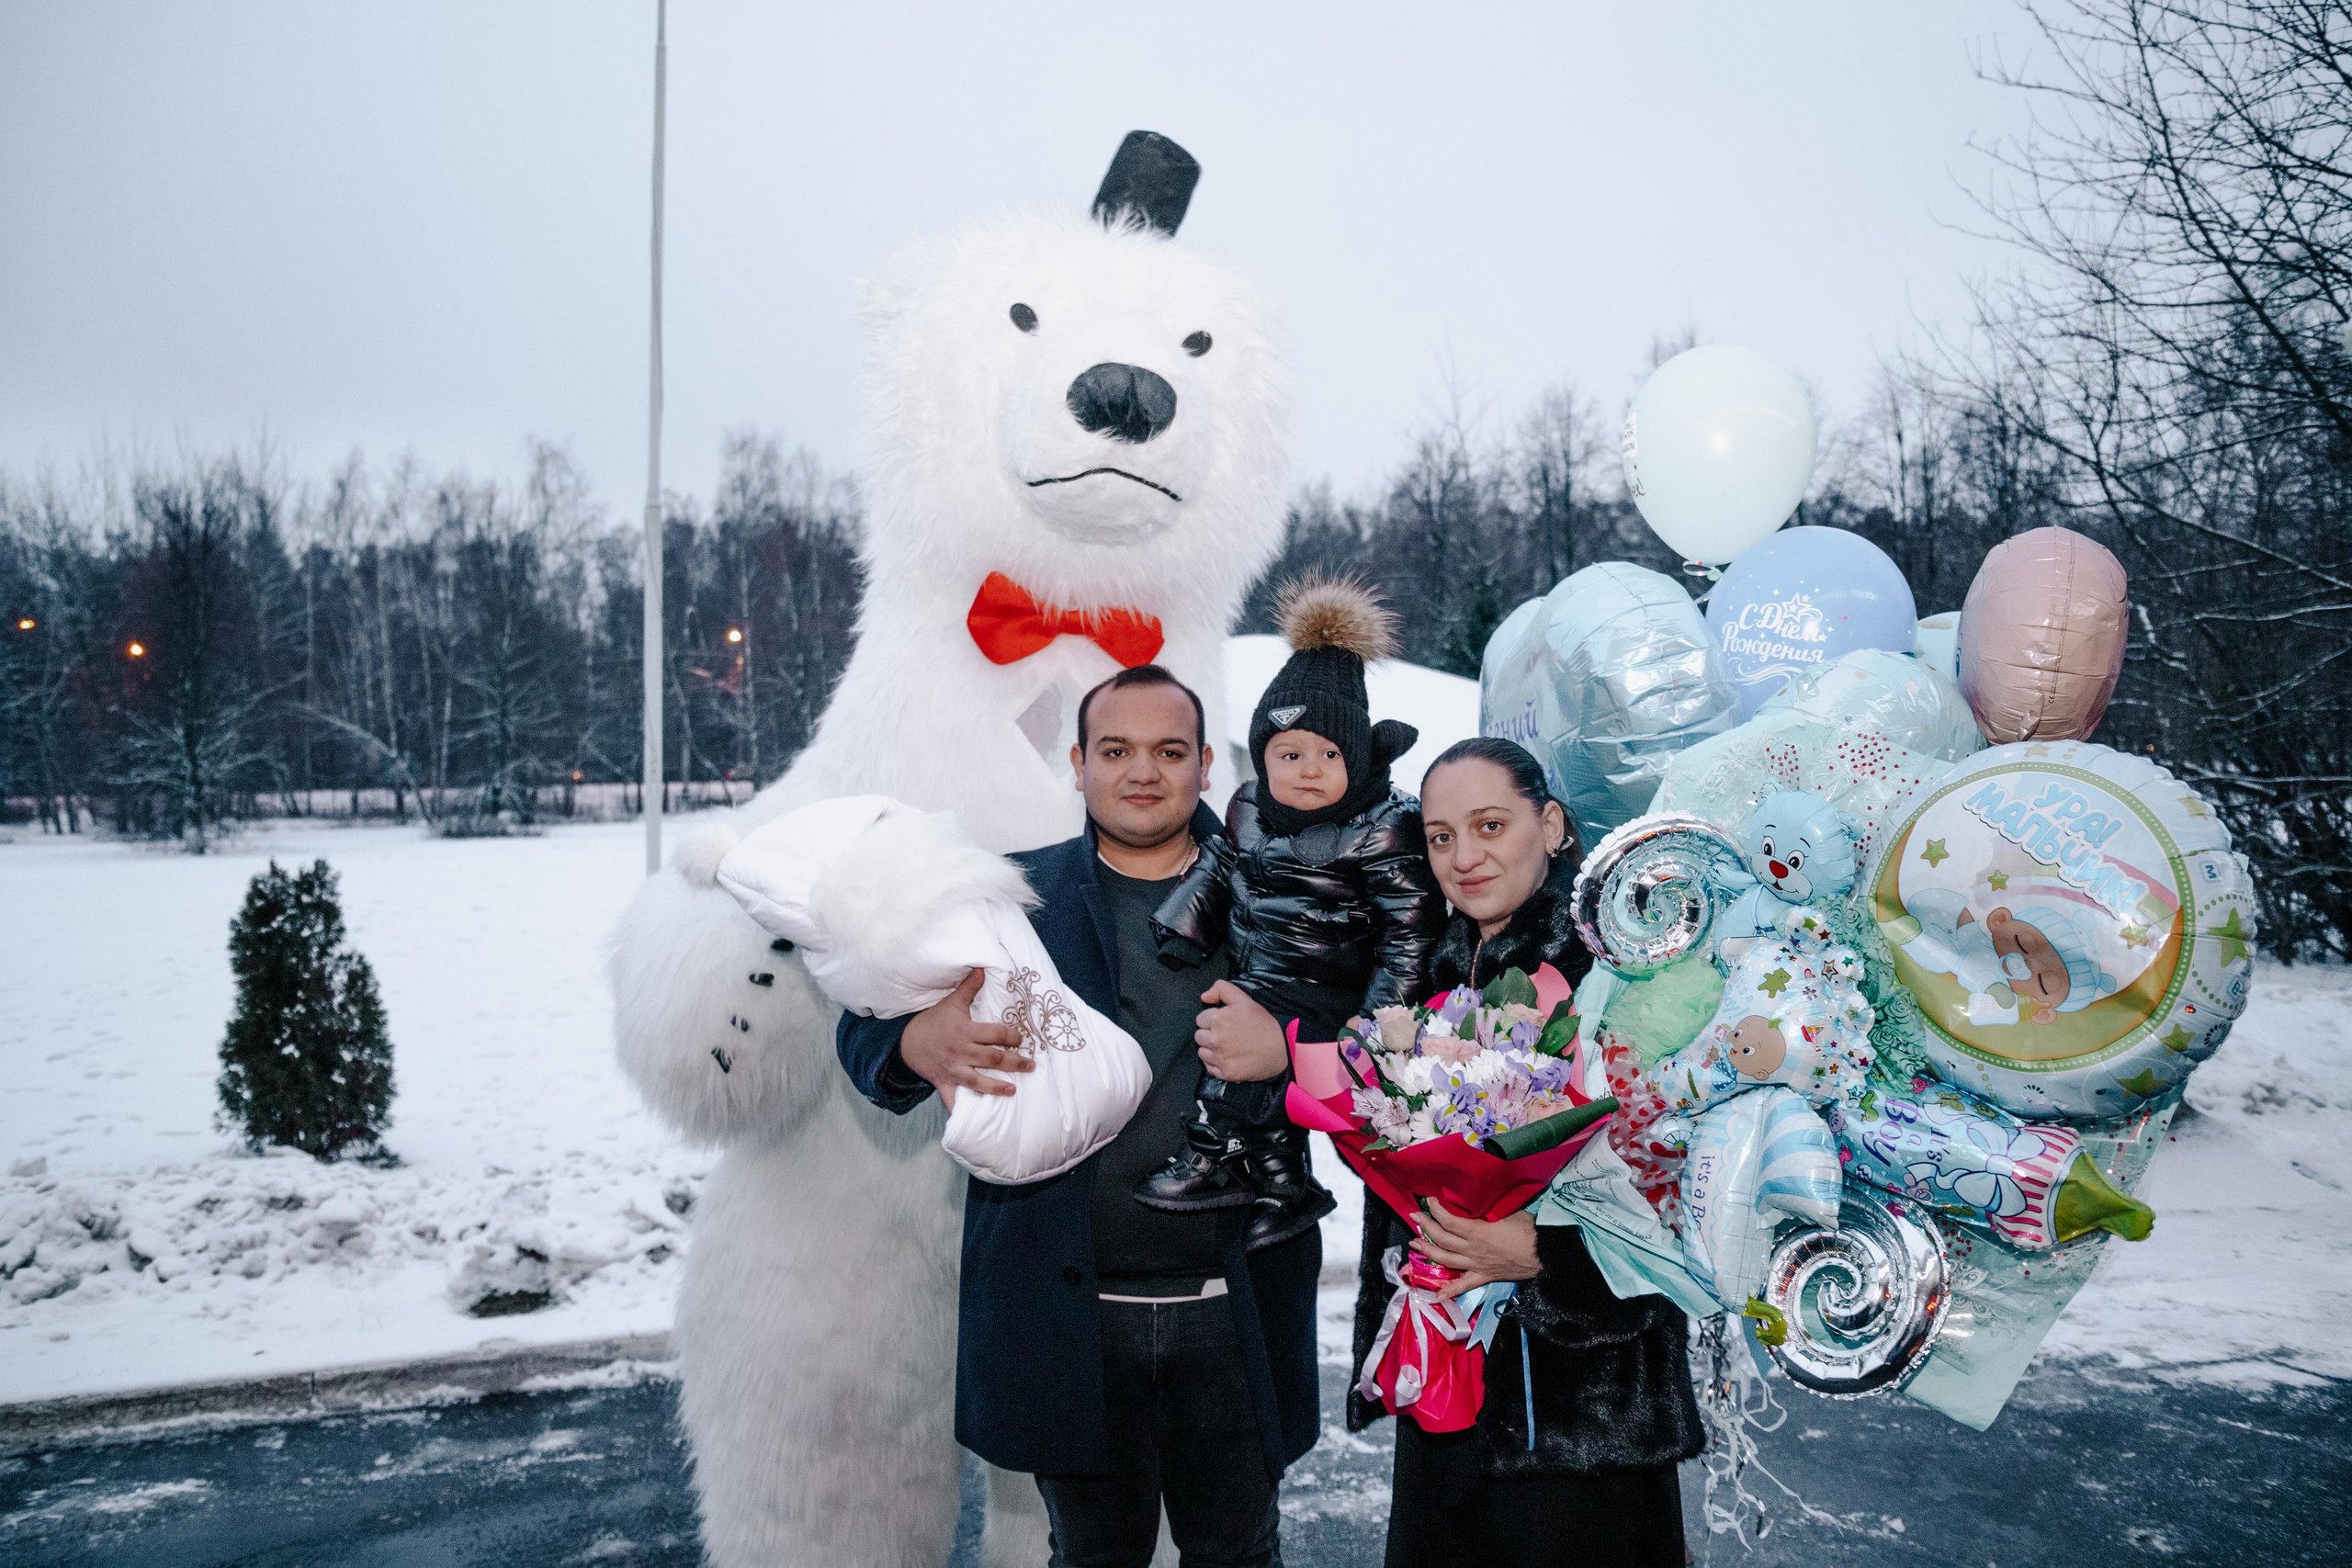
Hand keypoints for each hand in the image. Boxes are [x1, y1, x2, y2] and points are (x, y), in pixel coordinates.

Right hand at [898, 969, 1031, 1099]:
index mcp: (965, 1031)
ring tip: (1013, 1090)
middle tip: (1031, 1065)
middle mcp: (961, 1052)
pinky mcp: (945, 1083)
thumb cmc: (933, 1021)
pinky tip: (977, 1118)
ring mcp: (953, 1070)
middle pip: (992, 1059)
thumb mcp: (951, 1002)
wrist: (907, 1042)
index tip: (1022, 1039)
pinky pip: (954, 1100)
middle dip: (1014, 1062)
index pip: (995, 1034)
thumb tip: (982, 968)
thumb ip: (969, 987)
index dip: (1011, 1036)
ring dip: (997, 1087)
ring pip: (978, 1082)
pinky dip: (963, 1109)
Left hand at [1194, 980, 1288, 1082]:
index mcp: (1218, 1019)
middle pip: (1199, 1036)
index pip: (1200, 1019)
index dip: (1212, 1019)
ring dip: (1210, 1050)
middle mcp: (1216, 1039)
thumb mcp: (1245, 999)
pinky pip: (1210, 1068)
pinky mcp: (1226, 1073)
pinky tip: (1229, 1058)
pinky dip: (1216, 1064)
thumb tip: (1204, 997)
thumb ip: (1222, 990)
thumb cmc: (1263, 1024)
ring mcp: (1220, 1058)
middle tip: (1226, 1034)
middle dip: (1209, 1034)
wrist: (1282, 1049)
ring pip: (1202, 1053)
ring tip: (1227, 1047)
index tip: (1224, 1023)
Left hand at [1413, 1199, 1540, 1300]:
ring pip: (1447, 1260)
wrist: (1546, 1254)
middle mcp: (1473, 1250)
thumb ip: (1489, 1210)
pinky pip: (1465, 1285)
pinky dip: (1451, 1290)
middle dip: (1425, 1227)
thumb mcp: (1508, 1212)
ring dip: (1428, 1251)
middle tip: (1414, 1217)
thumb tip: (1477, 1200)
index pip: (1450, 1221)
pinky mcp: (1485, 1277)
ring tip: (1414, 1244)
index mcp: (1479, 1232)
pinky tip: (1437, 1295)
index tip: (1429, 1201)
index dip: (1436, 1210)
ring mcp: (1477, 1265)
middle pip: (1442, 1239)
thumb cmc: (1529, 1229)